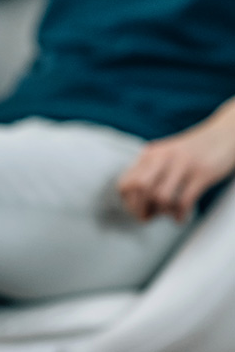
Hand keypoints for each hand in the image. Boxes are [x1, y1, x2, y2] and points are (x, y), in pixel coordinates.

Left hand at [118, 118, 234, 222]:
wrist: (225, 134)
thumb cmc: (194, 151)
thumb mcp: (166, 155)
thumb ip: (150, 171)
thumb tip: (135, 200)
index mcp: (150, 154)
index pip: (126, 182)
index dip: (128, 202)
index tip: (137, 210)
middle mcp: (162, 157)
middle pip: (140, 189)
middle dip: (141, 209)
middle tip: (149, 217)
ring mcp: (183, 164)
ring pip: (161, 196)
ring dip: (162, 212)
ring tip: (168, 214)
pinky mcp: (202, 173)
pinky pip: (184, 200)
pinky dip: (179, 214)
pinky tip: (180, 217)